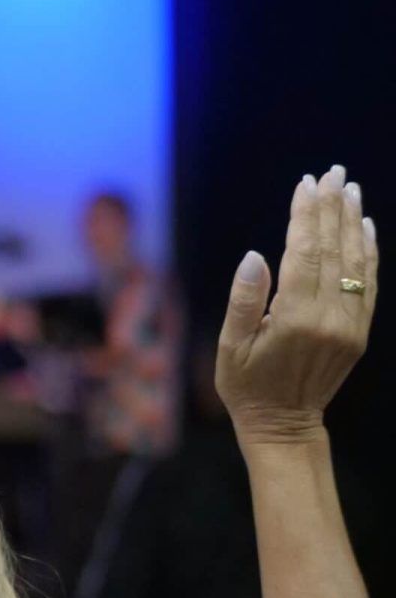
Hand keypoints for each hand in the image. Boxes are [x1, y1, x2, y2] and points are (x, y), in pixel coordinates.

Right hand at [216, 165, 376, 444]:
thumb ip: (244, 300)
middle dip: (332, 208)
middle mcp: (330, 318)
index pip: (305, 254)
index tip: (306, 183)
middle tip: (333, 173)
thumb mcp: (230, 346)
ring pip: (356, 262)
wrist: (284, 425)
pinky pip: (368, 283)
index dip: (306, 216)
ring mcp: (350, 325)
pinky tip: (363, 227)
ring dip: (353, 222)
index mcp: (295, 319)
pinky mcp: (359, 331)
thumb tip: (254, 256)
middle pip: (334, 251)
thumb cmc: (246, 385)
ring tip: (350, 189)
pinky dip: (367, 252)